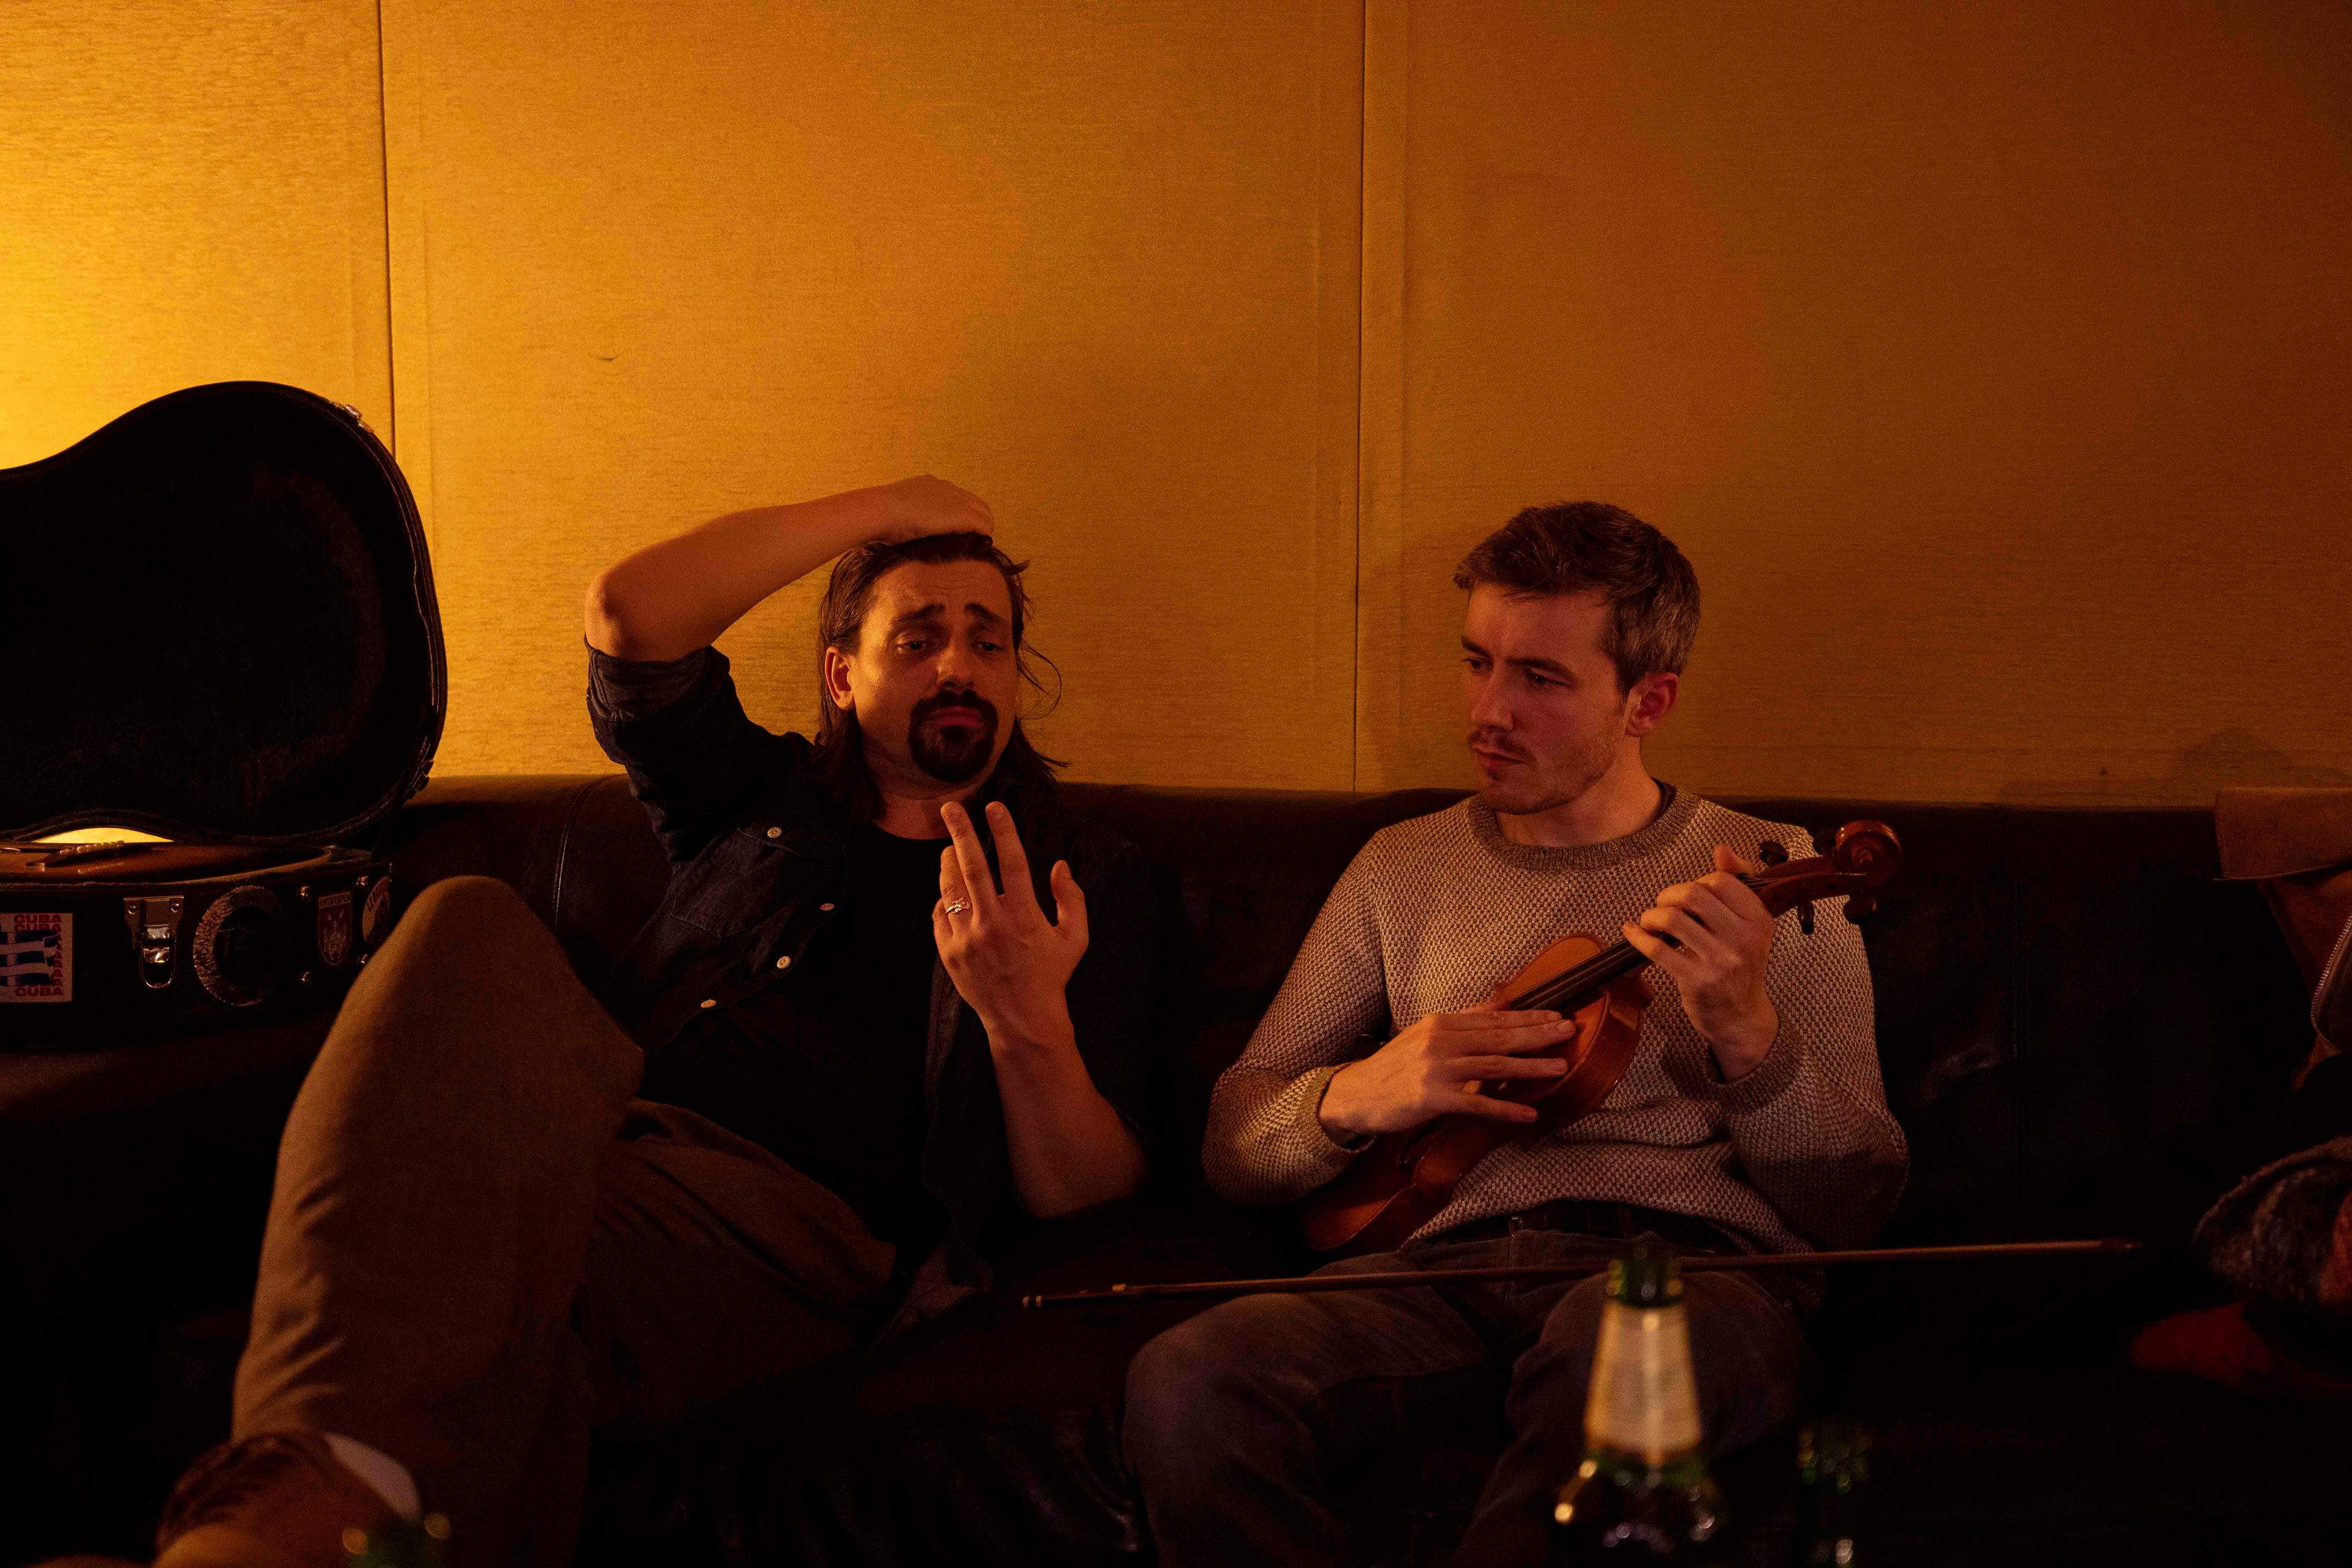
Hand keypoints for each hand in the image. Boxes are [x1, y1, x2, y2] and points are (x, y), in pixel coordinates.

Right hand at [875, 475, 993, 543]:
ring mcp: (956, 500)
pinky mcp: (962, 515)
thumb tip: (911, 529)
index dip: (961, 513)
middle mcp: (947, 488)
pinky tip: (976, 545)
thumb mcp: (898, 510)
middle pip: (976, 503)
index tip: (957, 529)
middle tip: (970, 539)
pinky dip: (983, 534)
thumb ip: (910, 514)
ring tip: (974, 543)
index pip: (957, 497)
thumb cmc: (881, 516)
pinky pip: (984, 525)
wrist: (881, 510)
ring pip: (984, 513)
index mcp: (930, 485)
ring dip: (981, 527)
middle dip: (976, 520)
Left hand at [933, 800, 1085, 1040]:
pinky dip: (944, 899)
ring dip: (947, 862)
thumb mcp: (1075, 938)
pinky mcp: (949, 953)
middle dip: (960, 832)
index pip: (1012, 862)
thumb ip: (1071, 899)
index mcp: (1024, 917)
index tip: (995, 806)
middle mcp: (992, 924)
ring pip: (950, 888)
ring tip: (949, 847)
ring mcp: (966, 939)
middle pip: (972, 867)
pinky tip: (951, 892)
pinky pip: (940, 915)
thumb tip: (1060, 865)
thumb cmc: (1052, 975)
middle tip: (950, 808)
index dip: (1004, 831)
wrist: (1023, 1020)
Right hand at [1318, 1008, 1579, 1137]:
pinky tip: (1528, 1113)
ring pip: (1493, 1066)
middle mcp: (1440, 1041)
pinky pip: (1476, 1103)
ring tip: (1560, 1066)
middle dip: (1538, 1034)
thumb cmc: (1394, 1066)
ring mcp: (1437, 1069)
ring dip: (1530, 1066)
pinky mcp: (1433, 1098)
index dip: (1528, 1017)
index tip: (1557, 1015)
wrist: (1356, 1094)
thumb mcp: (1426, 1033)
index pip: (1493, 1018)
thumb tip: (1500, 1002)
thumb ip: (1464, 1019)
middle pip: (1499, 1037)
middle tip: (1569, 1031)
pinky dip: (1504, 1108)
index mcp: (1441, 1023)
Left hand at [1621, 844, 1778, 1077]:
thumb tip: (1722, 849)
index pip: (1721, 881)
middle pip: (1693, 894)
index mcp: (1759, 920)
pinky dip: (1638, 936)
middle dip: (1668, 895)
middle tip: (1662, 906)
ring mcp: (1720, 961)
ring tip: (1650, 922)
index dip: (1697, 882)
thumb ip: (1737, 884)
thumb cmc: (1740, 966)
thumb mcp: (1749, 925)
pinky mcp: (1697, 981)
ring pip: (1672, 919)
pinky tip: (1633, 933)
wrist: (1741, 1017)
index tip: (1689, 896)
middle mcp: (1744, 939)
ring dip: (1651, 916)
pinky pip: (1656, 948)